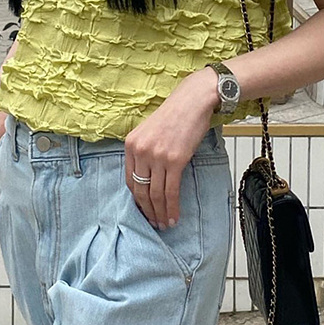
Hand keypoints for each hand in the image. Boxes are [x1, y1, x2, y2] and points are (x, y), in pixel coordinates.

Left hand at [124, 67, 218, 229]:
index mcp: (131, 144)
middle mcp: (141, 151)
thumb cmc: (175, 115)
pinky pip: (171, 191)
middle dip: (147, 211)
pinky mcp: (175, 160)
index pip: (130, 180)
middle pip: (140, 190)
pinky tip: (174, 217)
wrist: (193, 100)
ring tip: (165, 224)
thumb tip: (148, 178)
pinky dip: (172, 207)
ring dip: (160, 213)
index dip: (137, 199)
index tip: (144, 210)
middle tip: (154, 223)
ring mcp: (157, 156)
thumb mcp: (150, 131)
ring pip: (155, 194)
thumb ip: (145, 151)